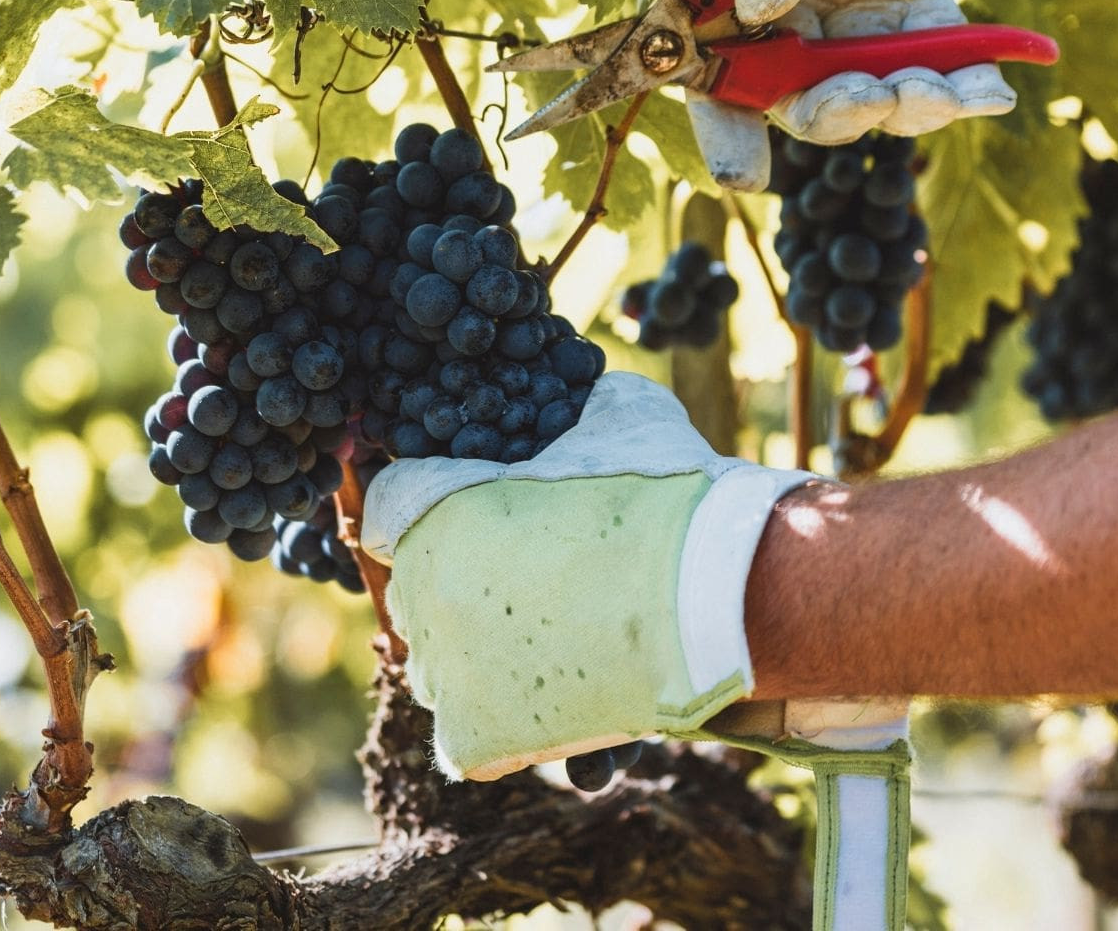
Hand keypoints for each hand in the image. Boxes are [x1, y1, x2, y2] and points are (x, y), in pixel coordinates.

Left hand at [360, 372, 813, 779]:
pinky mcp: (475, 734)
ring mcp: (445, 666)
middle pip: (411, 584)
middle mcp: (423, 587)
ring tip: (550, 642)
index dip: (431, 499)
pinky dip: (502, 725)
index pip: (388, 502)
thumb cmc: (673, 493)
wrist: (729, 590)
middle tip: (530, 578)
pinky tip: (552, 705)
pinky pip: (465, 736)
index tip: (471, 510)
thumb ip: (569, 403)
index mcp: (436, 509)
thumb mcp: (616, 413)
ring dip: (477, 652)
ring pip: (435, 662)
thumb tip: (568, 380)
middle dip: (459, 578)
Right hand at [688, 0, 1117, 190]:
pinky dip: (960, 83)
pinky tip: (990, 87)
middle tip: (872, 102)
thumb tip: (759, 17)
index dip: (721, 120)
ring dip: (902, 106)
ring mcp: (849, 0)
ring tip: (945, 93)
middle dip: (831, 112)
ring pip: (862, 87)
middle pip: (788, 90)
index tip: (747, 173)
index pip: (706, 56)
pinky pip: (929, 61)